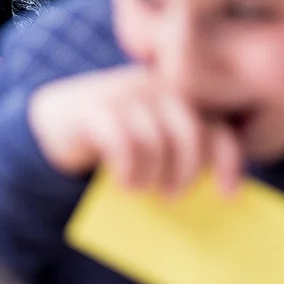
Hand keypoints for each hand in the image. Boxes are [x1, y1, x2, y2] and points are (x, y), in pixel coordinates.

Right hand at [26, 65, 243, 195]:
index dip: (227, 161)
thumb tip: (212, 193)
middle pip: (190, 133)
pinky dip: (128, 170)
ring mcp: (124, 92)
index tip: (227, 196)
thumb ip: (177, 152)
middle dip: (185, 172)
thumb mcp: (151, 144)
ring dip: (151, 175)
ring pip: (156, 141)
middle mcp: (155, 86)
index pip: (215, 127)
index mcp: (178, 96)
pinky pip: (123, 143)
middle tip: (170, 197)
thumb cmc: (112, 143)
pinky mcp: (95, 106)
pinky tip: (123, 184)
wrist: (56, 121)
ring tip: (141, 191)